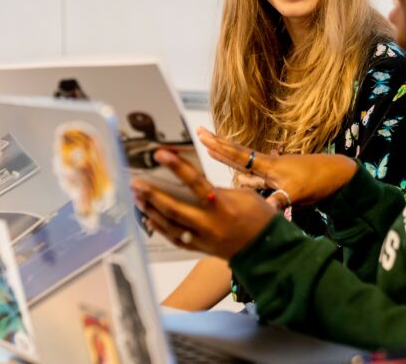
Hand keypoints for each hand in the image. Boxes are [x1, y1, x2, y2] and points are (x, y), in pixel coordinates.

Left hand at [130, 148, 275, 259]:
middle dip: (152, 194)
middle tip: (136, 183)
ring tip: (138, 198)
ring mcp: (203, 239)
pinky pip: (175, 239)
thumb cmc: (260, 218)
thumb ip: (217, 189)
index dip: (176, 166)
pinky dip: (160, 228)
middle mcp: (210, 224)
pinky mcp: (200, 248)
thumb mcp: (243, 196)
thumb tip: (193, 184)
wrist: (268, 251)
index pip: (195, 181)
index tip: (160, 154)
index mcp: (223, 205)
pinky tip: (149, 218)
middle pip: (174, 208)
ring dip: (151, 210)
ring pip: (170, 225)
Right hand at [197, 127, 358, 208]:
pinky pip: (257, 175)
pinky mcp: (280, 177)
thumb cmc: (318, 180)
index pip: (238, 155)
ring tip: (212, 150)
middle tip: (200, 132)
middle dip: (218, 145)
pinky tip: (241, 178)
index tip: (202, 136)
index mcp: (269, 165)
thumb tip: (264, 211)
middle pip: (237, 154)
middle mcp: (268, 164)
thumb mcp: (298, 192)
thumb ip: (280, 200)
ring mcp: (274, 170)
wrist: (338, 175)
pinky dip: (245, 175)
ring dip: (229, 158)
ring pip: (245, 164)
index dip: (219, 147)